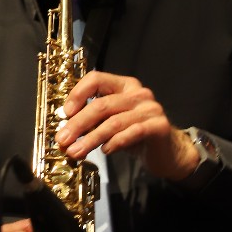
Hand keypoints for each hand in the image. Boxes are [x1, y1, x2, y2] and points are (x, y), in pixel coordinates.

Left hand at [56, 69, 199, 181]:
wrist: (168, 152)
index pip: (96, 79)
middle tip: (63, 140)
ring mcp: (150, 108)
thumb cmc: (136, 136)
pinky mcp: (159, 126)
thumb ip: (92, 123)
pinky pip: (132, 132)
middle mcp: (138, 93)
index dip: (77, 94)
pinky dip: (115, 142)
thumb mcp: (111, 124)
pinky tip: (105, 151)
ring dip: (91, 138)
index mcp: (124, 85)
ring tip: (76, 152)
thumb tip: (66, 131)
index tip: (65, 113)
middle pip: (102, 104)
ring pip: (114, 122)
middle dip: (78, 124)